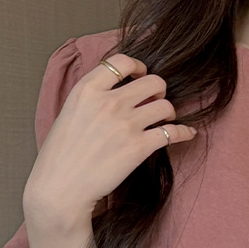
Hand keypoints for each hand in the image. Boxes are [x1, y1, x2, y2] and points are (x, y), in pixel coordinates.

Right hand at [23, 53, 197, 231]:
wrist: (61, 186)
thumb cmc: (61, 154)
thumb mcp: (70, 112)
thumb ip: (92, 97)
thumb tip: (116, 91)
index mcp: (87, 89)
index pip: (122, 62)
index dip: (138, 66)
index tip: (142, 75)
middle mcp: (108, 102)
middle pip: (153, 81)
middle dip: (159, 90)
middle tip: (156, 102)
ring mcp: (125, 124)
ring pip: (165, 105)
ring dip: (169, 112)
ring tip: (164, 121)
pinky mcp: (139, 148)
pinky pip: (172, 133)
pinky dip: (184, 133)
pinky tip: (187, 134)